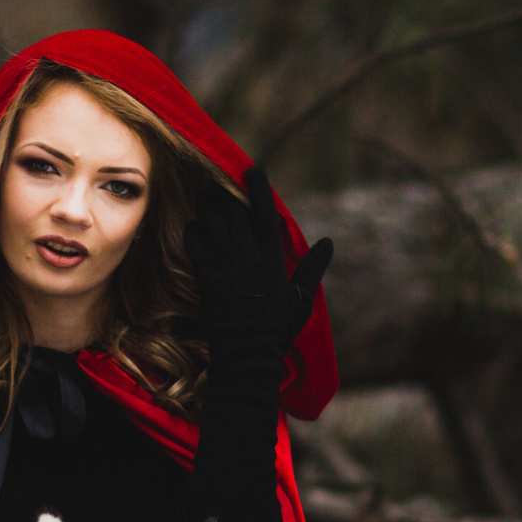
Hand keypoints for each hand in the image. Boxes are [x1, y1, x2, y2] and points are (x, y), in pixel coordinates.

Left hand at [189, 166, 332, 351]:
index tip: (252, 170)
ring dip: (207, 208)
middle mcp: (246, 253)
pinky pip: (194, 241)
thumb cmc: (277, 328)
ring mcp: (223, 262)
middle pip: (231, 209)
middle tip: (216, 183)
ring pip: (210, 220)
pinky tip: (196, 229)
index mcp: (272, 255)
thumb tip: (328, 243)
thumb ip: (312, 267)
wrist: (246, 351)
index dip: (258, 188)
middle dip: (223, 192)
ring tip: (205, 200)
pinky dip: (193, 230)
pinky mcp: (205, 274)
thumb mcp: (301, 297)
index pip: (265, 211)